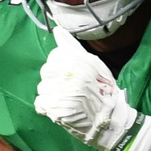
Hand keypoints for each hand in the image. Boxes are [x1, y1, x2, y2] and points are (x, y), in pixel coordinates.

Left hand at [34, 27, 141, 150]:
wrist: (109, 120)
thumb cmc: (102, 91)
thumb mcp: (93, 64)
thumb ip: (72, 47)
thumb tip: (57, 30)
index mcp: (78, 61)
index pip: (55, 57)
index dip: (60, 67)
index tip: (70, 75)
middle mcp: (70, 74)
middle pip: (46, 71)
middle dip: (54, 80)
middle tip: (68, 89)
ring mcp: (62, 92)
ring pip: (42, 87)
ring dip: (51, 94)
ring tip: (66, 99)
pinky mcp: (56, 108)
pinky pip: (40, 102)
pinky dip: (47, 106)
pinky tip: (60, 108)